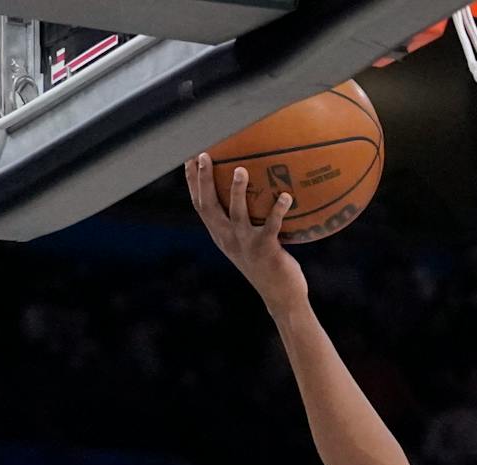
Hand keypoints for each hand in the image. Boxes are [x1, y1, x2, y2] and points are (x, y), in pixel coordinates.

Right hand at [185, 153, 307, 312]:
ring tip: (240, 169)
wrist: (280, 296)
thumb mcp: (247, 243)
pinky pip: (272, 225)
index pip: (200, 205)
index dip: (193, 182)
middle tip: (205, 155)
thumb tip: (254, 191)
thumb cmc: (268, 265)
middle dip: (204, 179)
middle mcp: (228, 238)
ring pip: (237, 213)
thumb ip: (244, 222)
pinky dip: (278, 210)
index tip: (189, 158)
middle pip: (210, 205)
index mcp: (220, 235)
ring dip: (237, 191)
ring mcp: (246, 244)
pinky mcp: (266, 249)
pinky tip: (286, 196)